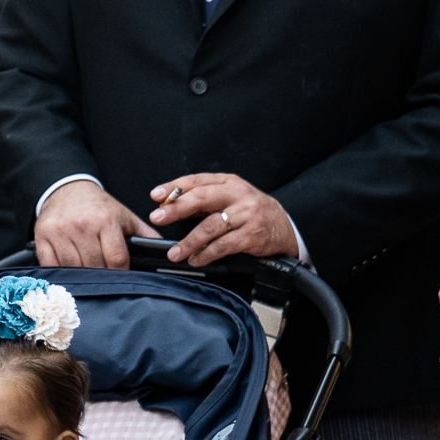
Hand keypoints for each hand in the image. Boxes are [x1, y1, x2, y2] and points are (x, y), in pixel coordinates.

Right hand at [32, 181, 143, 269]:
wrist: (66, 189)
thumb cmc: (97, 206)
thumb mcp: (123, 215)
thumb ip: (143, 234)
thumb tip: (165, 251)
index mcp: (105, 220)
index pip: (116, 258)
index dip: (122, 272)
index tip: (123, 277)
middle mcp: (81, 225)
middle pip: (95, 266)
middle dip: (103, 275)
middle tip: (106, 279)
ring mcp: (60, 232)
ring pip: (73, 268)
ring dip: (82, 276)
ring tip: (88, 276)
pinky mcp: (42, 237)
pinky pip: (51, 265)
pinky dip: (61, 273)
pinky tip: (69, 273)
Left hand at [148, 173, 298, 265]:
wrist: (283, 227)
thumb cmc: (250, 211)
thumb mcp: (230, 198)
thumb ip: (204, 200)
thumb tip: (170, 206)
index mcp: (229, 182)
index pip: (197, 181)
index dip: (174, 187)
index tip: (156, 196)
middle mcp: (238, 195)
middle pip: (201, 198)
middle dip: (176, 208)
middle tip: (158, 218)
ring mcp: (246, 215)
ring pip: (210, 226)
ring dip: (189, 241)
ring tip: (175, 253)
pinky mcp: (251, 235)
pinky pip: (223, 245)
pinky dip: (206, 254)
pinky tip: (196, 259)